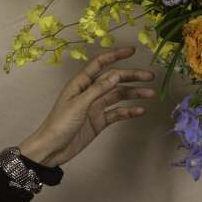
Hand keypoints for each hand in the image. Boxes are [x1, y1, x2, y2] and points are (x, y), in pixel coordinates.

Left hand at [18, 47, 154, 166]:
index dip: (116, 55)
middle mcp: (90, 92)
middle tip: (151, 76)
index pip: (100, 64)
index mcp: (81, 83)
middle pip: (114, 79)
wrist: (51, 150)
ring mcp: (96, 106)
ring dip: (134, 93)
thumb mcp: (79, 104)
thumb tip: (116, 74)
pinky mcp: (99, 121)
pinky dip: (129, 111)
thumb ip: (98, 89)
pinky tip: (140, 111)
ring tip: (150, 93)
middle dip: (132, 76)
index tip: (132, 51)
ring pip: (119, 95)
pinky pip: (117, 112)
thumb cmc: (59, 124)